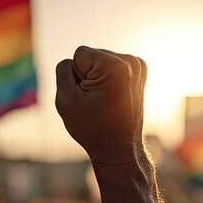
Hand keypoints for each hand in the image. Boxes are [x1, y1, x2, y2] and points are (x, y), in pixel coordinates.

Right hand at [56, 46, 156, 202]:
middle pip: (91, 56)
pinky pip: (111, 66)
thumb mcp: (65, 99)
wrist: (119, 148)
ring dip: (97, 78)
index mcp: (113, 65)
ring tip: (105, 101)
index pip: (78, 54)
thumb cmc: (91, 127)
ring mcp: (138, 65)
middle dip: (87, 76)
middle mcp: (130, 61)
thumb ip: (63, 70)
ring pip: (100, 60)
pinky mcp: (139, 71)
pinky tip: (112, 97)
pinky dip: (108, 79)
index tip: (88, 98)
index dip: (76, 77)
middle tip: (96, 102)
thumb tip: (74, 59)